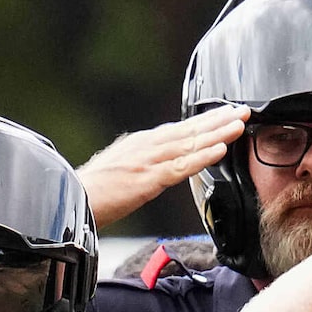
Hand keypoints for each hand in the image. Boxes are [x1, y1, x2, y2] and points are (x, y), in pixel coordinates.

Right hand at [81, 109, 250, 225]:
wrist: (69, 202)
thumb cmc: (90, 192)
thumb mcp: (118, 170)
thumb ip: (140, 165)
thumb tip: (154, 168)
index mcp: (140, 144)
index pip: (179, 130)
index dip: (204, 122)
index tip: (225, 114)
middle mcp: (146, 146)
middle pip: (189, 130)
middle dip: (218, 119)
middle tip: (243, 110)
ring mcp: (148, 160)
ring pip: (190, 143)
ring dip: (217, 132)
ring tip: (240, 123)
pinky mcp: (147, 179)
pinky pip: (181, 166)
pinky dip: (202, 156)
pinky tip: (220, 149)